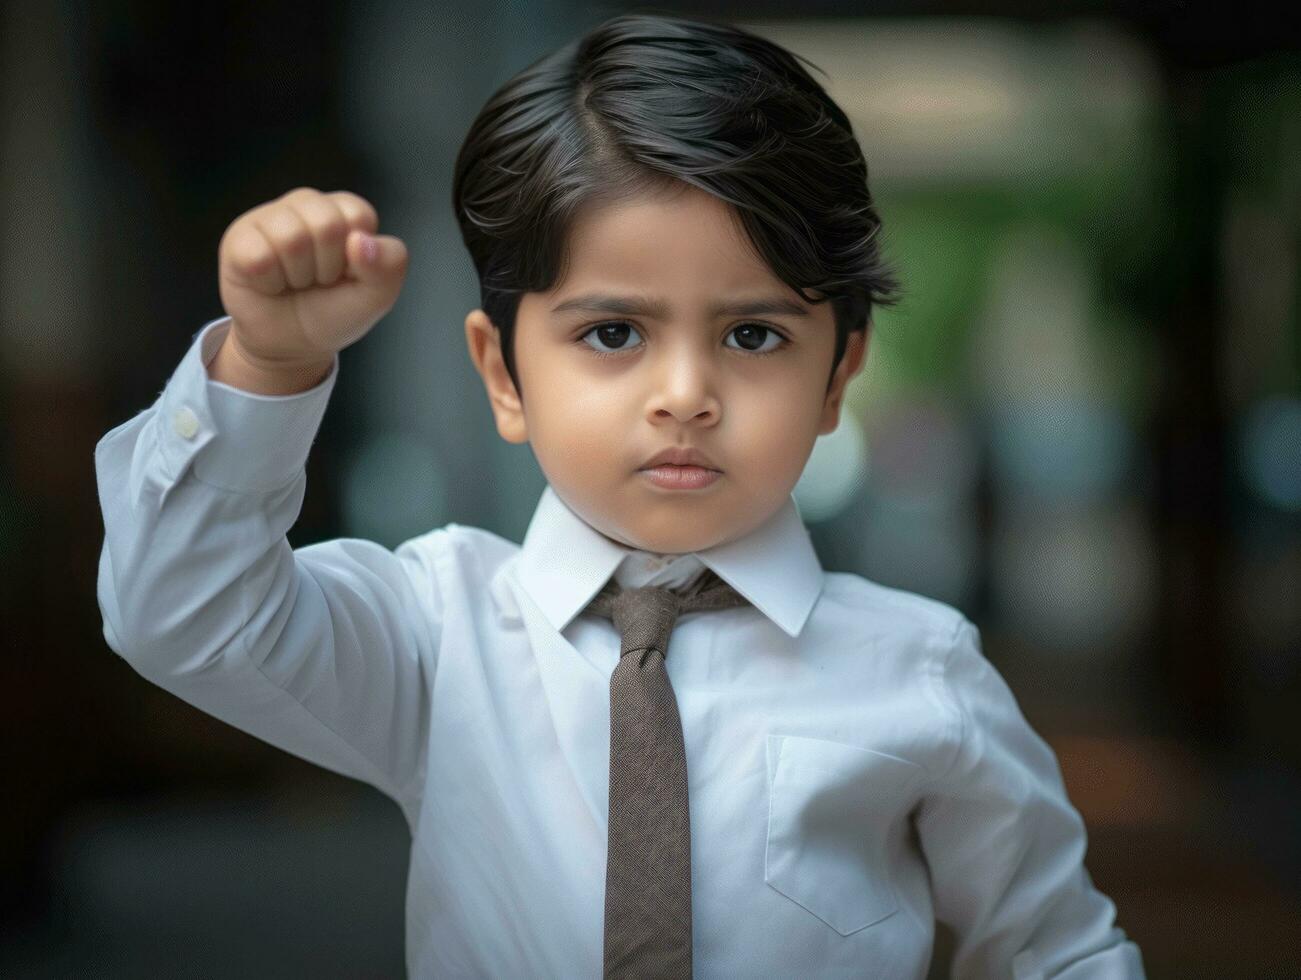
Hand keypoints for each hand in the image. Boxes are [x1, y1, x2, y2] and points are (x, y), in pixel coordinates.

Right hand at [217, 187, 407, 368]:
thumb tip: (360, 241)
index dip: (357, 257)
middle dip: (327, 267)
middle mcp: (306, 205)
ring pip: (290, 238)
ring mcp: (269, 218)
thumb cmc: (334, 312)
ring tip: (295, 282)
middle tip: (319, 280)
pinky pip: (258, 257)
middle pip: (326, 224)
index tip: (347, 273)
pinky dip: (270, 283)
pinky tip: (270, 284)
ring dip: (298, 276)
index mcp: (344, 211)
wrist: (294, 345)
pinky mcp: (238, 239)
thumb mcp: (378, 295)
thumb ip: (389, 264)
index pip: (358, 215)